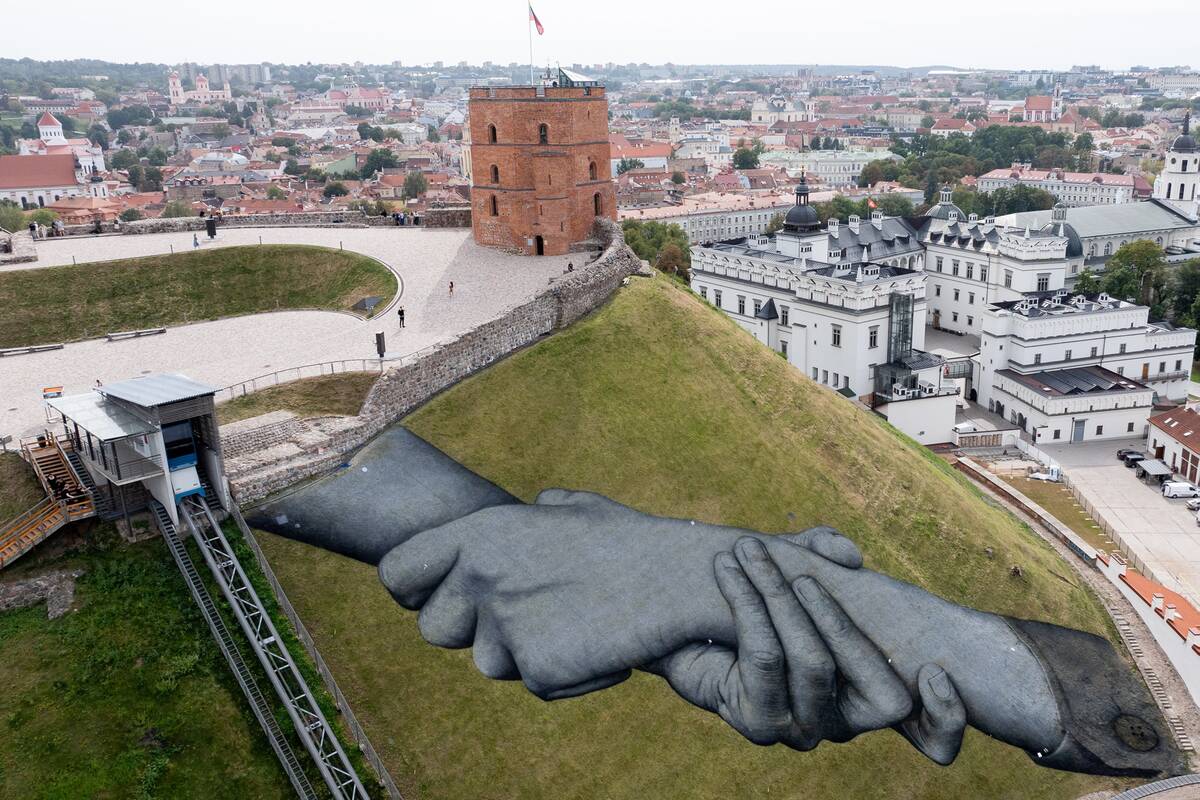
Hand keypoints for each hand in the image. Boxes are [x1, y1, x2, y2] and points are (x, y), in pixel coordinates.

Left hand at [377, 489, 864, 698]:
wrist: (675, 579)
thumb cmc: (628, 543)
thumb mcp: (572, 511)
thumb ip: (535, 514)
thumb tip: (538, 503)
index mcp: (481, 532)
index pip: (397, 572)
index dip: (413, 591)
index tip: (434, 597)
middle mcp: (482, 575)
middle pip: (435, 629)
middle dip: (472, 629)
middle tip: (523, 617)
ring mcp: (506, 622)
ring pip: (487, 662)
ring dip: (523, 652)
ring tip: (573, 623)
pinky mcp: (536, 666)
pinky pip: (535, 682)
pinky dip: (566, 674)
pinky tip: (598, 645)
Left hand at [646, 537, 965, 764]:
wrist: (689, 630)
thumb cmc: (757, 597)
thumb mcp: (796, 567)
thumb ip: (825, 553)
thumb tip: (847, 555)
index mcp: (869, 694)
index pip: (931, 734)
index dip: (944, 718)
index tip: (936, 673)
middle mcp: (843, 722)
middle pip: (858, 670)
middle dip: (828, 606)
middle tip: (795, 563)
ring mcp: (802, 727)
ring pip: (811, 660)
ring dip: (777, 594)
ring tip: (749, 552)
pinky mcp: (760, 723)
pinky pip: (764, 657)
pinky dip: (748, 604)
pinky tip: (727, 572)